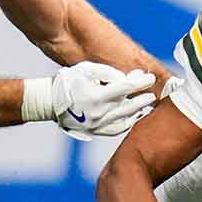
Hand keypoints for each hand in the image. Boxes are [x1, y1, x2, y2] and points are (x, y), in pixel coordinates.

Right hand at [23, 62, 156, 139]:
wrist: (49, 101)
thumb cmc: (68, 81)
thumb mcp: (87, 70)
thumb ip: (109, 72)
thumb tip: (129, 77)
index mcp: (97, 96)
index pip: (126, 88)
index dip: (141, 83)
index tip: (150, 78)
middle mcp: (99, 112)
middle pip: (129, 106)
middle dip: (143, 100)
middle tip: (152, 95)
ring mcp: (97, 124)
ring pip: (125, 120)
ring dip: (138, 113)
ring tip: (147, 107)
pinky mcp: (94, 131)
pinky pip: (116, 130)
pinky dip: (127, 124)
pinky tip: (134, 118)